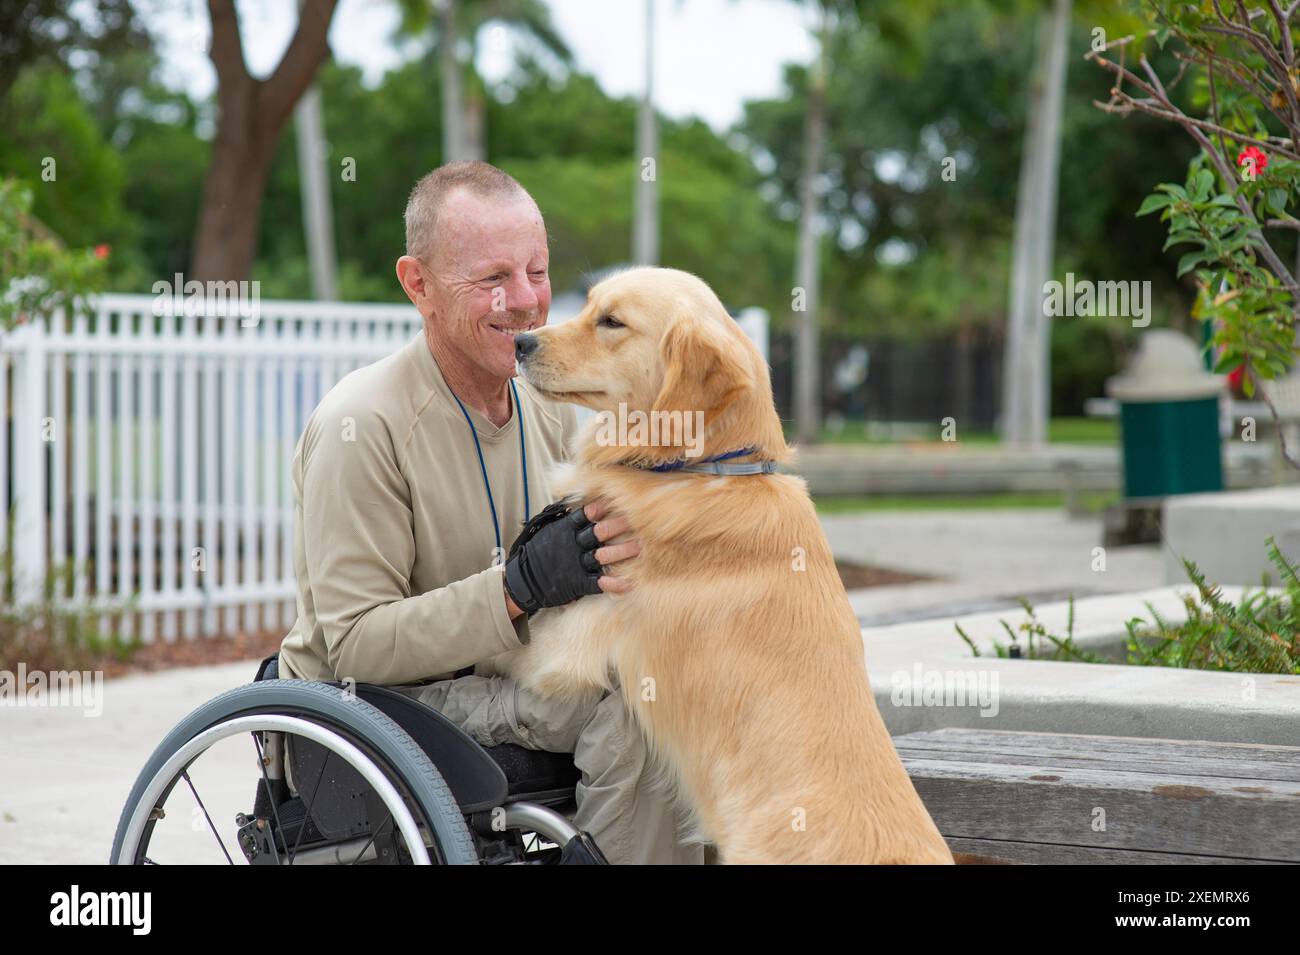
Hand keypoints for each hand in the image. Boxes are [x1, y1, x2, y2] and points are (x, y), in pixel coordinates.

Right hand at [502, 497, 640, 616]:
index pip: (586, 514)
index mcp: (566, 529)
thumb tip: (580, 502)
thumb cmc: (539, 552)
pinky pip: (598, 583)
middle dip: (619, 526)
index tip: (617, 500)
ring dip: (622, 551)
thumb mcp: (549, 530)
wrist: (523, 580)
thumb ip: (567, 519)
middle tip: (638, 521)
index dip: (602, 507)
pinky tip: (629, 583)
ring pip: (602, 556)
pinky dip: (614, 584)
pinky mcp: (578, 583)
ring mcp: (576, 564)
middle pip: (599, 532)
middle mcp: (573, 545)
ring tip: (640, 547)